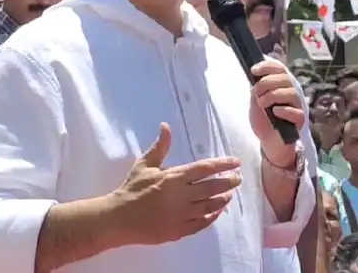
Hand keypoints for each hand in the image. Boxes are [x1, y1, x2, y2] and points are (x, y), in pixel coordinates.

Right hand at [112, 123, 241, 244]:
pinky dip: (212, 217)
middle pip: (212, 187)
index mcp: (174, 177)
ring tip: (229, 195)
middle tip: (238, 179)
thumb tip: (166, 126)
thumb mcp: (145, 164)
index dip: (222, 164)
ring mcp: (182, 214)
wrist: (120, 217)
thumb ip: (160, 147)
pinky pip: (202, 223)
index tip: (235, 163)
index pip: (204, 168)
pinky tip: (216, 212)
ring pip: (210, 206)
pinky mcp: (179, 230)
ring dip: (222, 199)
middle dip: (228, 182)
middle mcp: (182, 195)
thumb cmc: (132, 188)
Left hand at [249, 60, 304, 166]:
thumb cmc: (264, 120)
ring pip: (291, 93)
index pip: (280, 68)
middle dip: (266, 82)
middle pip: (285, 78)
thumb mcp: (255, 102)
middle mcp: (291, 92)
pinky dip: (284, 110)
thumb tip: (255, 76)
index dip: (268, 66)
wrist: (269, 141)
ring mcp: (297, 105)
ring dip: (273, 96)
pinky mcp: (300, 120)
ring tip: (261, 103)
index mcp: (281, 85)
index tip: (254, 70)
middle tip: (255, 92)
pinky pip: (296, 111)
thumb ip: (256, 89)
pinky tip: (274, 112)